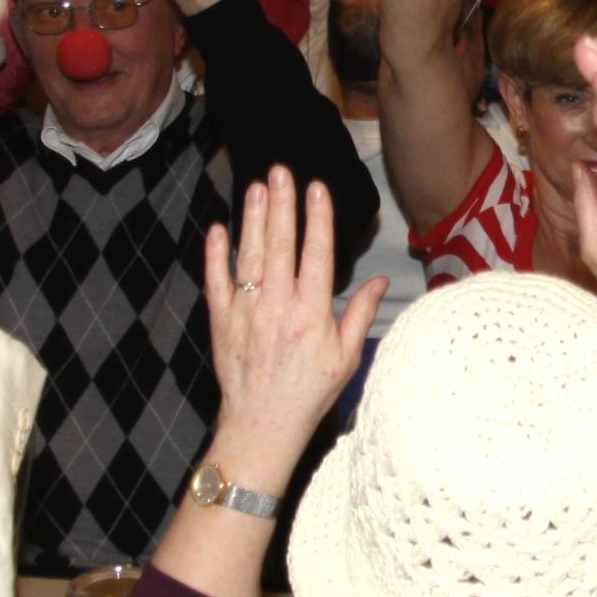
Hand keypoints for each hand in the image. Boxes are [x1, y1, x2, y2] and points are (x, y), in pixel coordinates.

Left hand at [203, 167, 387, 474]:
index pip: (317, 255)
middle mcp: (278, 308)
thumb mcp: (347, 358)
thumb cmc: (309, 393)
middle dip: (282, 205)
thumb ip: (359, 314)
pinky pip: (216, 281)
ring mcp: (246, 312)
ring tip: (256, 186)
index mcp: (312, 314)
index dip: (318, 218)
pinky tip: (219, 227)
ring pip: (249, 256)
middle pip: (280, 246)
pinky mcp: (221, 321)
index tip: (317, 187)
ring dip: (253, 219)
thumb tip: (380, 281)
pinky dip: (216, 254)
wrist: (262, 425)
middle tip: (280, 171)